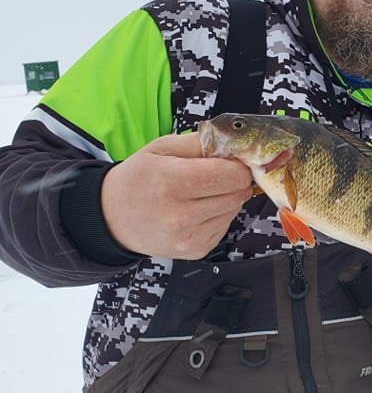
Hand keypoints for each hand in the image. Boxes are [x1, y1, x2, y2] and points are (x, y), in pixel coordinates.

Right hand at [101, 133, 253, 258]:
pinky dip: (217, 216)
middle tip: (216, 175)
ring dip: (226, 199)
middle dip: (233, 181)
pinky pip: (224, 227)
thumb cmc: (138, 179)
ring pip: (233, 211)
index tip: (230, 161)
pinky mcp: (195, 250)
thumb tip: (232, 143)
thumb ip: (198, 142)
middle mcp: (181, 215)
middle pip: (237, 194)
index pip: (232, 175)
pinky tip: (197, 210)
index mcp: (172, 183)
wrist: (112, 217)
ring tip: (200, 193)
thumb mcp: (160, 148)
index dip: (237, 165)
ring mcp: (188, 238)